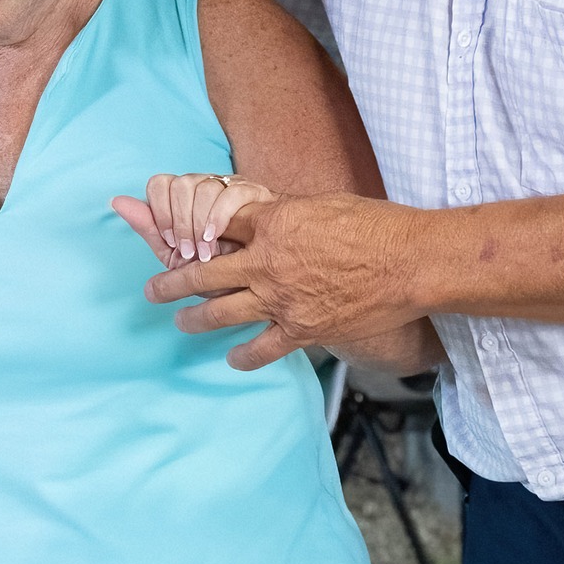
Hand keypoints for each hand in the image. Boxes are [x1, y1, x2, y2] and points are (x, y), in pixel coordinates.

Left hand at [111, 173, 273, 263]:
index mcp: (184, 197)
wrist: (255, 282)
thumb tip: (116, 200)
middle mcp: (205, 185)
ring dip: (199, 225)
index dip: (160, 212)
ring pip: (204, 187)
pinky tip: (216, 240)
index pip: (160, 183)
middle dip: (180, 223)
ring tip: (206, 255)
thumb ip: (150, 228)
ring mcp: (230, 187)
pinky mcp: (255, 193)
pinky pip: (231, 192)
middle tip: (188, 253)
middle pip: (181, 184)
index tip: (171, 243)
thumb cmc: (215, 268)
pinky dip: (218, 218)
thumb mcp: (177, 254)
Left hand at [141, 192, 418, 370]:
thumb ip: (288, 213)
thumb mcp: (324, 204)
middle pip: (203, 272)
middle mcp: (266, 263)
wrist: (410, 262)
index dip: (194, 231)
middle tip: (153, 289)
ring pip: (220, 313)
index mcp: (271, 223)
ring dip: (194, 319)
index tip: (176, 238)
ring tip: (180, 322)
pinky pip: (261, 349)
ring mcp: (280, 300)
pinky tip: (232, 359)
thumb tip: (270, 217)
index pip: (217, 225)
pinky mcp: (301, 330)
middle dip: (171, 282)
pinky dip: (243, 357)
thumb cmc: (375, 225)